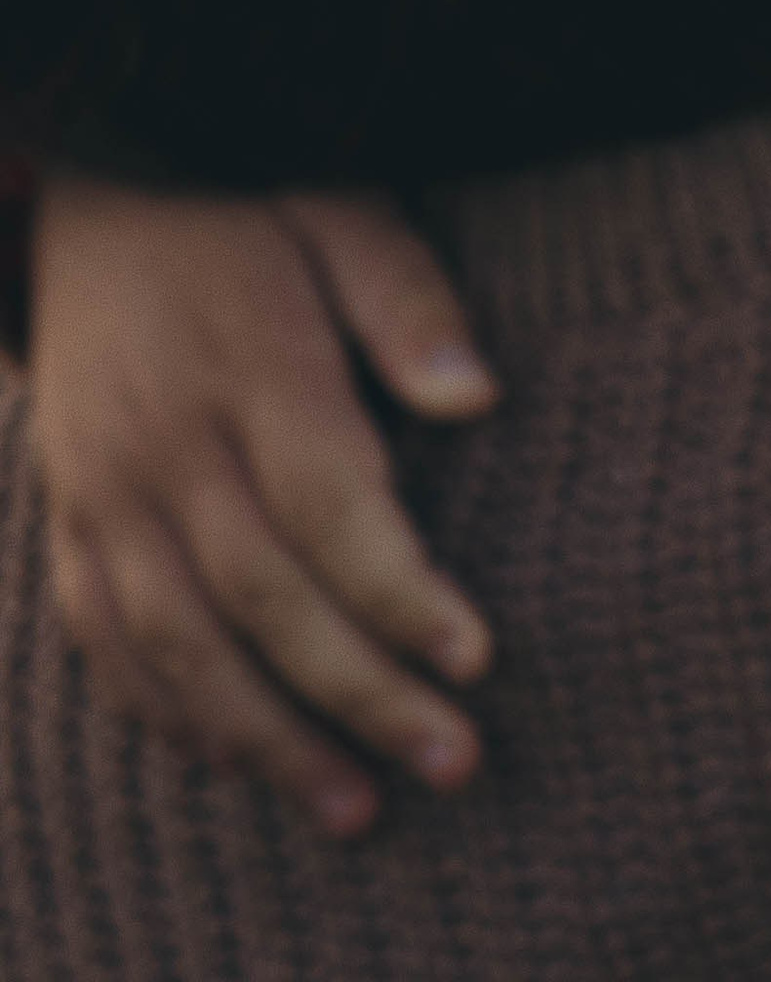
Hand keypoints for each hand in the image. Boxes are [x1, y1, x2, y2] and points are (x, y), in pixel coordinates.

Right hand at [29, 174, 500, 836]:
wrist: (95, 188)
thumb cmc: (251, 195)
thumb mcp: (341, 204)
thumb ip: (405, 297)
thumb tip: (479, 395)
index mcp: (247, 361)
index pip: (327, 504)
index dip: (399, 591)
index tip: (477, 658)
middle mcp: (164, 442)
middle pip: (262, 597)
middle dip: (361, 692)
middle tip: (454, 761)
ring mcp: (103, 487)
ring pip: (178, 645)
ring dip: (267, 739)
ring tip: (358, 805)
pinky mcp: (69, 517)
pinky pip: (106, 640)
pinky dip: (169, 713)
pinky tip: (239, 760)